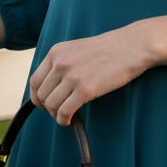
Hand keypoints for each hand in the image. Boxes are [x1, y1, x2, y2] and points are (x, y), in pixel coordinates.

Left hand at [29, 26, 149, 126]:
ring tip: (65, 116)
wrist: (132, 46)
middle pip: (40, 94)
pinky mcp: (86, 89)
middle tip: (57, 112)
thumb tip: (51, 86)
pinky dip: (63, 120)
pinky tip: (70, 120)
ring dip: (55, 115)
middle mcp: (60, 62)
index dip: (37, 97)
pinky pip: (64, 111)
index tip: (45, 104)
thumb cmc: (109, 49)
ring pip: (51, 105)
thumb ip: (62, 63)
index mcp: (56, 52)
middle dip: (46, 108)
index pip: (34, 80)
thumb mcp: (77, 49)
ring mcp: (72, 76)